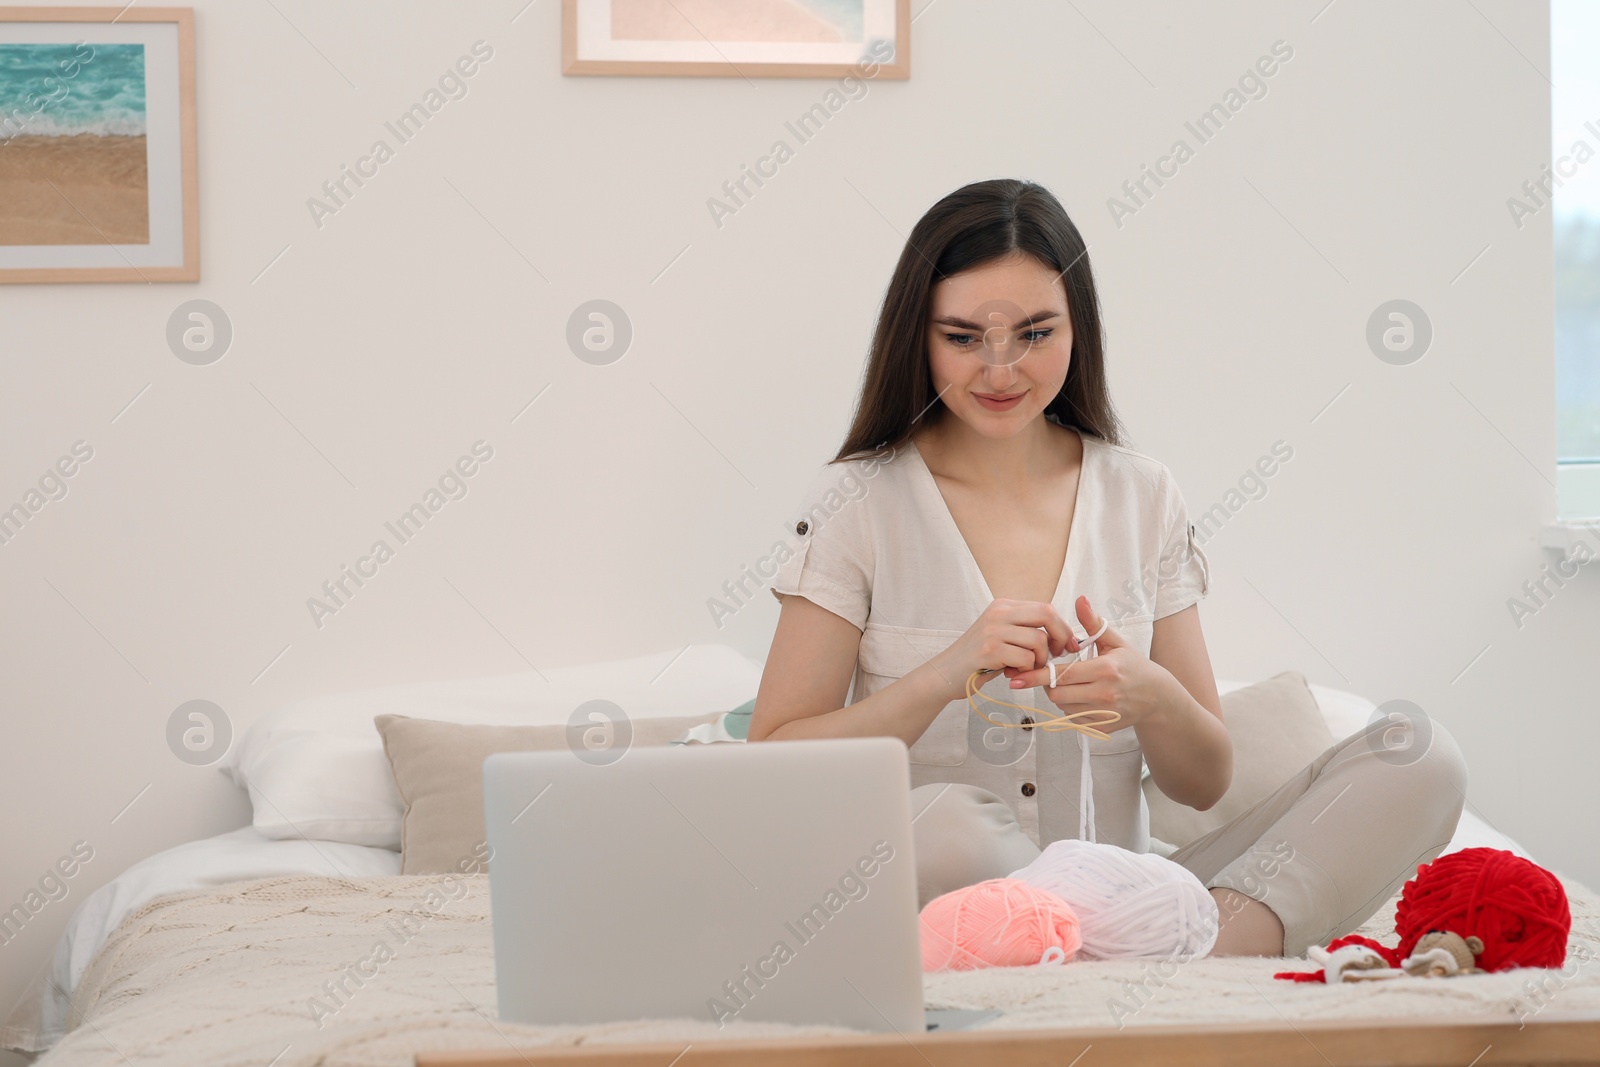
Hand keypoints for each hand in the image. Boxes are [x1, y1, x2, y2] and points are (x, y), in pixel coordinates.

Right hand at [930, 598, 1073, 696]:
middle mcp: (998, 612)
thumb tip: (1063, 636)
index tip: (1069, 645)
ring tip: (1027, 669)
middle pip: (1046, 614)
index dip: (1062, 627)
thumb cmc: (978, 658)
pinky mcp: (990, 650)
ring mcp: (993, 630)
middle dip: (1061, 637)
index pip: (1045, 608)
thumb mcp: (1002, 635)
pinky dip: (1026, 670)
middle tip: (1058, 655)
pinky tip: (1013, 674)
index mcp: (1003, 605)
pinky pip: (1026, 659)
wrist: (945, 673)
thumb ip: (1026, 630)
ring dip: (1040, 660)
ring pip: (1039, 640)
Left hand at [1002, 596, 1175, 733]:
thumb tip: (1080, 599)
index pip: (1062, 675)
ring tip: (1072, 684)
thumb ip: (1093, 622)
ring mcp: (1104, 713)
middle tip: (1052, 675)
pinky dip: (1071, 708)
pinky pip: (1073, 719)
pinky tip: (1082, 697)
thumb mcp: (1114, 641)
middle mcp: (1104, 694)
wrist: (1157, 696)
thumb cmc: (1133, 665)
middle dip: (1048, 684)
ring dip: (1060, 695)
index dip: (1038, 676)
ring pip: (1063, 707)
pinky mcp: (1103, 728)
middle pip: (1057, 694)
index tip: (1018, 678)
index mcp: (1105, 670)